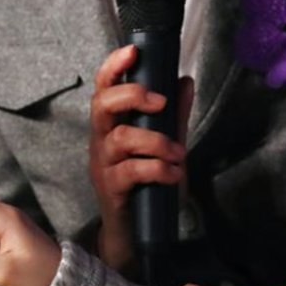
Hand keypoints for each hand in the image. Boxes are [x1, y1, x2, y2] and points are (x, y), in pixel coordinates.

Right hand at [90, 45, 192, 271]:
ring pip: (121, 138)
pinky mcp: (110, 189)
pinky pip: (131, 171)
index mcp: (111, 126)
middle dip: (132, 96)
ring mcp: (103, 165)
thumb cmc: (145, 187)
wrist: (134, 234)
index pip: (103, 88)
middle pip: (102, 105)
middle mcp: (101, 141)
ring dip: (157, 142)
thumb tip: (185, 80)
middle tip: (161, 103)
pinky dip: (158, 169)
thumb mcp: (164, 147)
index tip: (133, 51)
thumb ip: (174, 116)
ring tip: (179, 154)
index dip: (113, 67)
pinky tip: (174, 174)